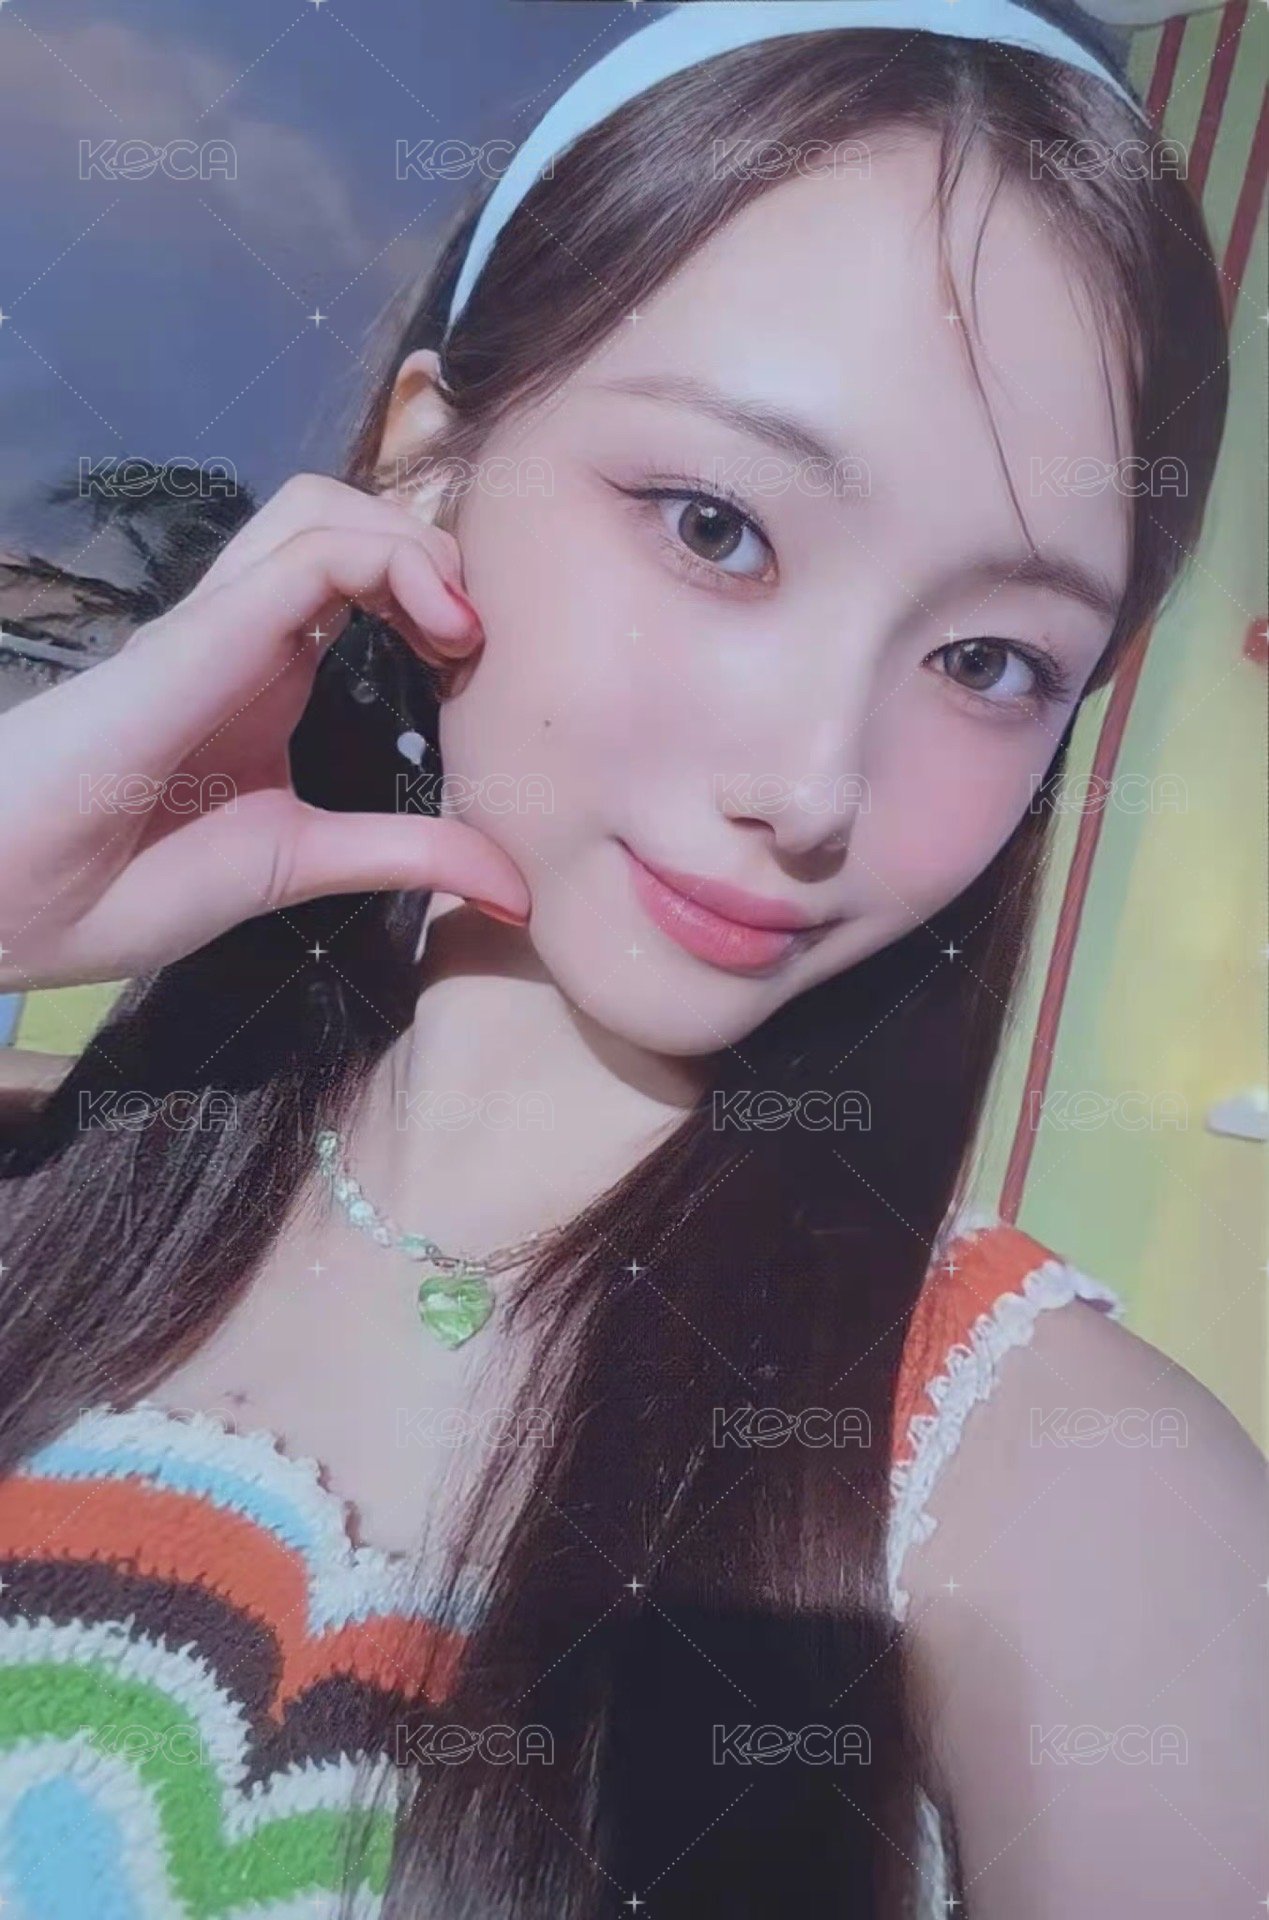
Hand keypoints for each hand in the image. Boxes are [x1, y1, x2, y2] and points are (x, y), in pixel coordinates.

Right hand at [0, 473, 530, 990]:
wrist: (9, 907)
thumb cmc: (124, 882)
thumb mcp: (303, 862)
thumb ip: (408, 856)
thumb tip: (518, 890)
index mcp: (267, 670)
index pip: (357, 571)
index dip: (435, 591)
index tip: (478, 668)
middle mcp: (246, 630)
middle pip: (345, 515)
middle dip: (433, 550)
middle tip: (474, 638)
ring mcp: (220, 624)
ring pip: (325, 507)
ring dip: (415, 543)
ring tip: (459, 627)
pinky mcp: (201, 638)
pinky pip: (308, 553)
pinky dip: (389, 561)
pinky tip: (437, 626)